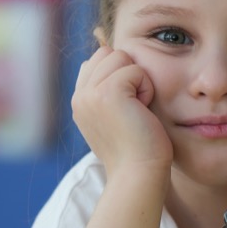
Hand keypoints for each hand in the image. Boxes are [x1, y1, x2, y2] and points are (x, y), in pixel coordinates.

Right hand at [71, 46, 171, 171]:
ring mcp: (90, 94)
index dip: (121, 74)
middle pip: (109, 53)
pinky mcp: (107, 93)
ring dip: (139, 80)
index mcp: (79, 101)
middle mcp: (79, 96)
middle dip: (129, 73)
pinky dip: (147, 88)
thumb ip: (108, 91)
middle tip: (135, 108)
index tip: (129, 106)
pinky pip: (136, 70)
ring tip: (137, 109)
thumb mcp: (115, 118)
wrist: (139, 174)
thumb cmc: (138, 149)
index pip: (98, 60)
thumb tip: (113, 56)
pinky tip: (142, 112)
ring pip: (121, 57)